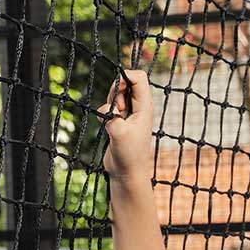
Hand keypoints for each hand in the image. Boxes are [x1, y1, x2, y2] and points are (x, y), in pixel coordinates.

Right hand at [96, 67, 152, 183]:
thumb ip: (112, 114)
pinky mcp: (118, 120)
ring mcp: (128, 114)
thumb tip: (107, 107)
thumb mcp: (119, 132)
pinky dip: (104, 113)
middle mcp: (138, 107)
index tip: (117, 89)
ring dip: (110, 103)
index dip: (126, 76)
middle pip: (125, 82)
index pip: (139, 78)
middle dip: (115, 91)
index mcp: (145, 106)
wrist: (127, 173)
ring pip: (115, 94)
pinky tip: (107, 126)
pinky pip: (107, 107)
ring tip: (114, 121)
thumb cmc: (129, 154)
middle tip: (117, 110)